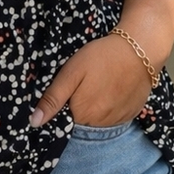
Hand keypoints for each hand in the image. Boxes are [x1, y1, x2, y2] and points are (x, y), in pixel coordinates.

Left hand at [30, 34, 152, 127]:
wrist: (140, 49)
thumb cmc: (101, 57)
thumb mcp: (71, 73)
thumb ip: (52, 99)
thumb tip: (34, 123)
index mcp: (82, 115)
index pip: (64, 121)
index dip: (63, 107)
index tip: (69, 91)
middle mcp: (100, 124)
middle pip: (81, 122)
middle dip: (79, 107)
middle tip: (86, 84)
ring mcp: (118, 121)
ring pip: (98, 121)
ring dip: (95, 109)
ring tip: (100, 85)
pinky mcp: (131, 114)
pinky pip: (114, 117)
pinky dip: (111, 107)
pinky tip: (112, 90)